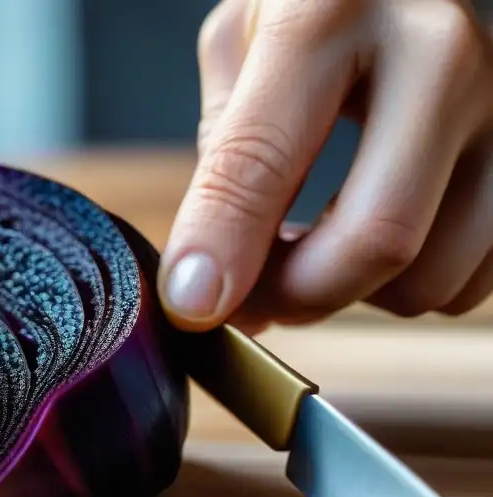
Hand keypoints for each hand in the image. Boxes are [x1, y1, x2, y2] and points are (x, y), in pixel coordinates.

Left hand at [158, 0, 492, 332]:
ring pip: (429, 279)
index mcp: (330, 16)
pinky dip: (402, 288)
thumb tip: (206, 286)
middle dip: (295, 296)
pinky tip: (366, 237)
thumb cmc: (313, 11)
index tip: (192, 305)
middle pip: (377, 239)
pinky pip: (465, 284)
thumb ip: (223, 161)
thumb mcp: (239, 49)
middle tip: (250, 295)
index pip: (265, 160)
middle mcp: (438, 56)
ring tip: (310, 251)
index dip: (221, 249)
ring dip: (351, 295)